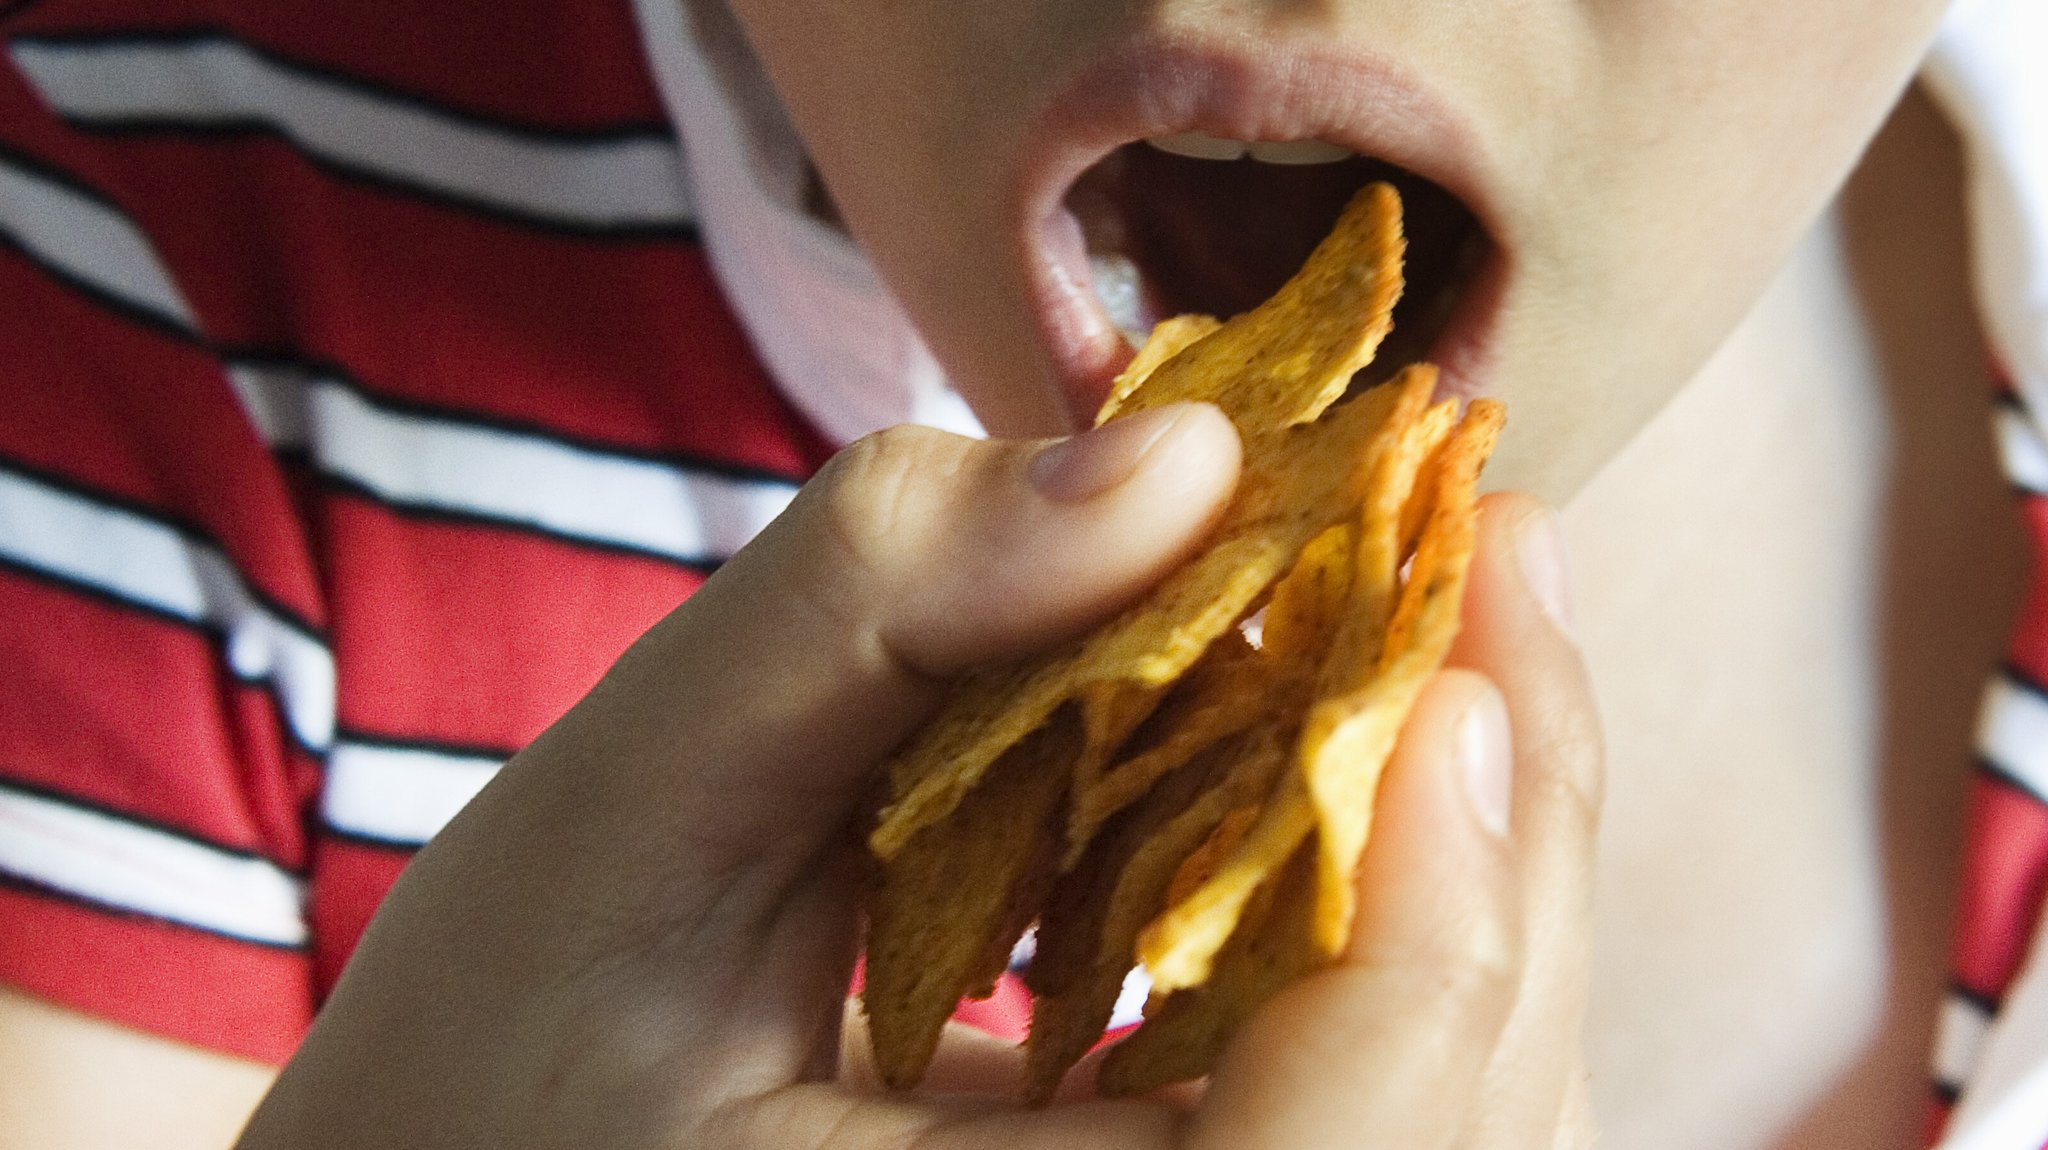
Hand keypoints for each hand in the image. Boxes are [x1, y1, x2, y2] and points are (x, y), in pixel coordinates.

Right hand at [235, 405, 1601, 1149]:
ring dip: (1482, 880)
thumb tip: (1182, 462)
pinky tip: (1354, 784)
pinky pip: (1363, 1119)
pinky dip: (1400, 943)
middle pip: (1458, 1123)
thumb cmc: (485, 1063)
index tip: (1460, 595)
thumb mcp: (620, 816)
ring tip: (1440, 648)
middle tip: (1486, 562)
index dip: (1450, 887)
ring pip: (1450, 1126)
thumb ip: (869, 611)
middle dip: (1510, 835)